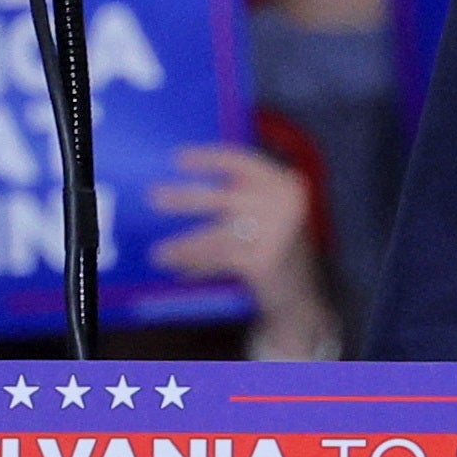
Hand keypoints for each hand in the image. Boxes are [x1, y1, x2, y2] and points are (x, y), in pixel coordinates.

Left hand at [151, 145, 338, 356]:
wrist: (303, 298)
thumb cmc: (278, 249)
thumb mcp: (271, 213)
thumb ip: (241, 196)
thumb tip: (186, 186)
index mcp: (285, 182)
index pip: (242, 160)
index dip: (207, 157)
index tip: (177, 158)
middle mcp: (284, 202)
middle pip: (224, 196)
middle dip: (185, 198)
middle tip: (153, 197)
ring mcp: (277, 232)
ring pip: (217, 234)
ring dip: (184, 245)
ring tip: (158, 253)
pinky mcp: (265, 261)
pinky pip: (220, 260)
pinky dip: (198, 265)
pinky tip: (179, 270)